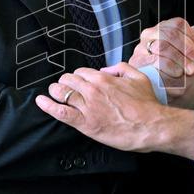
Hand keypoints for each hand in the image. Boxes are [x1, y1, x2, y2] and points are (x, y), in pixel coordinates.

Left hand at [35, 63, 193, 159]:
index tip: (77, 83)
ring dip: (55, 92)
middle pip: (68, 80)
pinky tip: (41, 102)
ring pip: (62, 93)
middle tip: (64, 88)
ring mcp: (87, 107)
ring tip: (53, 93)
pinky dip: (48, 106)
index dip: (77, 77)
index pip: (80, 72)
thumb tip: (107, 69)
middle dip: (64, 83)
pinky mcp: (85, 123)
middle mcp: (93, 90)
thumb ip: (121, 68)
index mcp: (104, 79)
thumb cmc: (147, 105)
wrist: (151, 126)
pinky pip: (61, 112)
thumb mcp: (139, 78)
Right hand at [129, 18, 193, 77]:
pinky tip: (178, 73)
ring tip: (191, 70)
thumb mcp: (191, 51)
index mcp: (163, 27)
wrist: (158, 84)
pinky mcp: (137, 62)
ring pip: (162, 47)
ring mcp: (141, 47)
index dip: (193, 38)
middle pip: (170, 34)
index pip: (178, 25)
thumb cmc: (176, 65)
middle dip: (188, 49)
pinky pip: (153, 61)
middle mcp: (150, 34)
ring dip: (180, 58)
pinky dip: (168, 66)